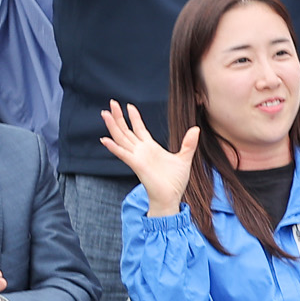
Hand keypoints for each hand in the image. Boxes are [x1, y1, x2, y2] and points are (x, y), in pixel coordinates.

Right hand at [99, 100, 200, 215]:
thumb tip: (195, 129)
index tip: (129, 106)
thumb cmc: (175, 182)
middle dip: (119, 117)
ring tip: (105, 114)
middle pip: (126, 130)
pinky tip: (104, 139)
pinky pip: (123, 154)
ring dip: (112, 126)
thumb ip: (189, 144)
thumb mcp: (184, 158)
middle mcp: (141, 151)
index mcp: (151, 148)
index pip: (139, 129)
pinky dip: (113, 147)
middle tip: (111, 102)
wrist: (171, 197)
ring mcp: (137, 157)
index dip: (134, 117)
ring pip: (121, 138)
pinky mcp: (136, 165)